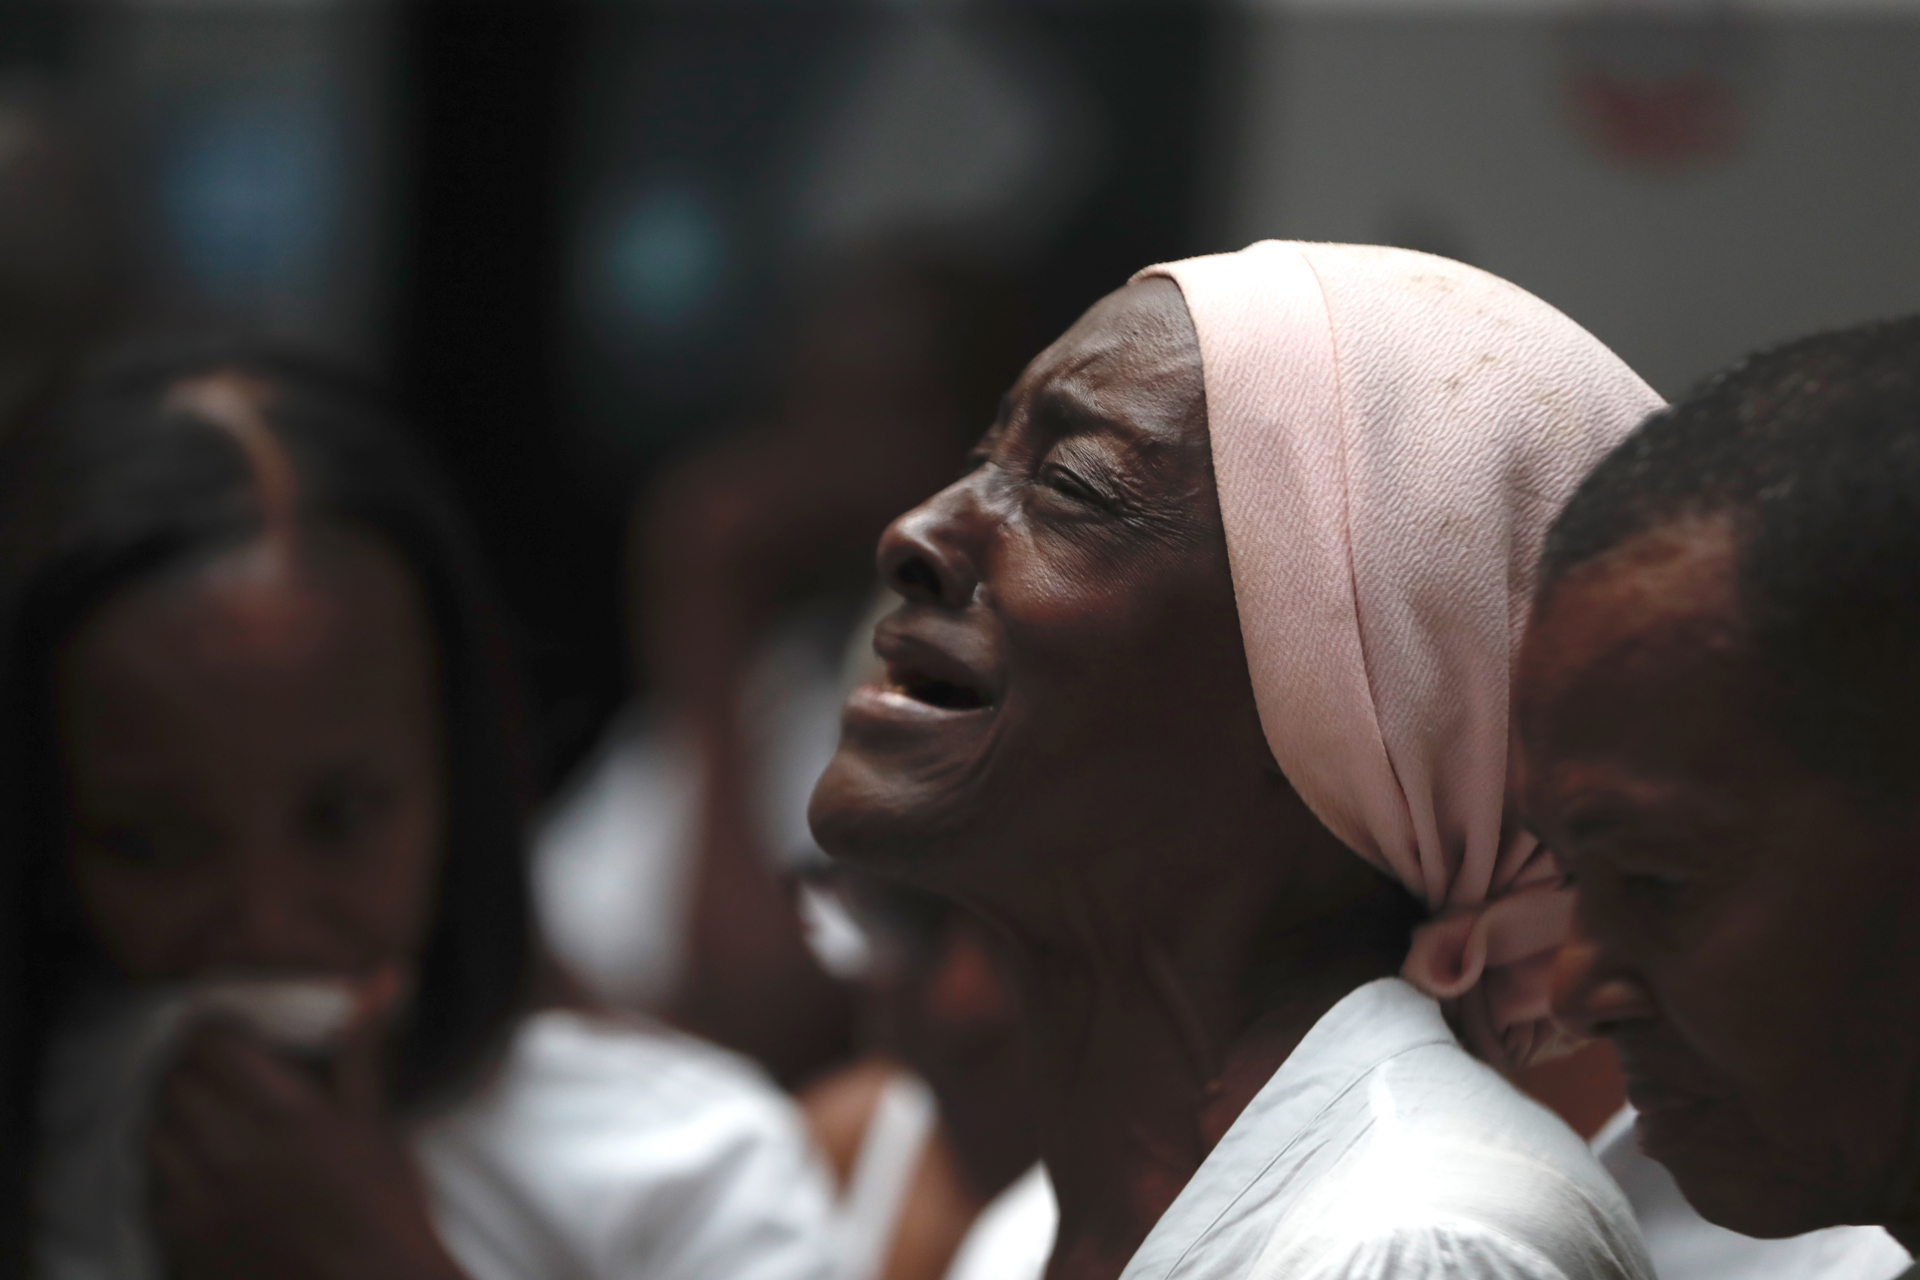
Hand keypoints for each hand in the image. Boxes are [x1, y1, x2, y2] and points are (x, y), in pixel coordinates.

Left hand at [146, 969, 466, 1279]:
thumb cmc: (381, 1203)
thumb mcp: (375, 1118)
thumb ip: (363, 1045)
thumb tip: (384, 974)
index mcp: (282, 1112)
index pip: (212, 1044)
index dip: (217, 1031)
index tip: (232, 1035)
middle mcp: (231, 1149)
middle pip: (175, 1083)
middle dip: (193, 1070)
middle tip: (219, 1074)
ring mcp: (199, 1198)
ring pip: (154, 1132)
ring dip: (174, 1118)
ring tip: (205, 1121)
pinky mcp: (183, 1239)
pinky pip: (152, 1188)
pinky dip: (168, 1172)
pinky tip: (201, 1174)